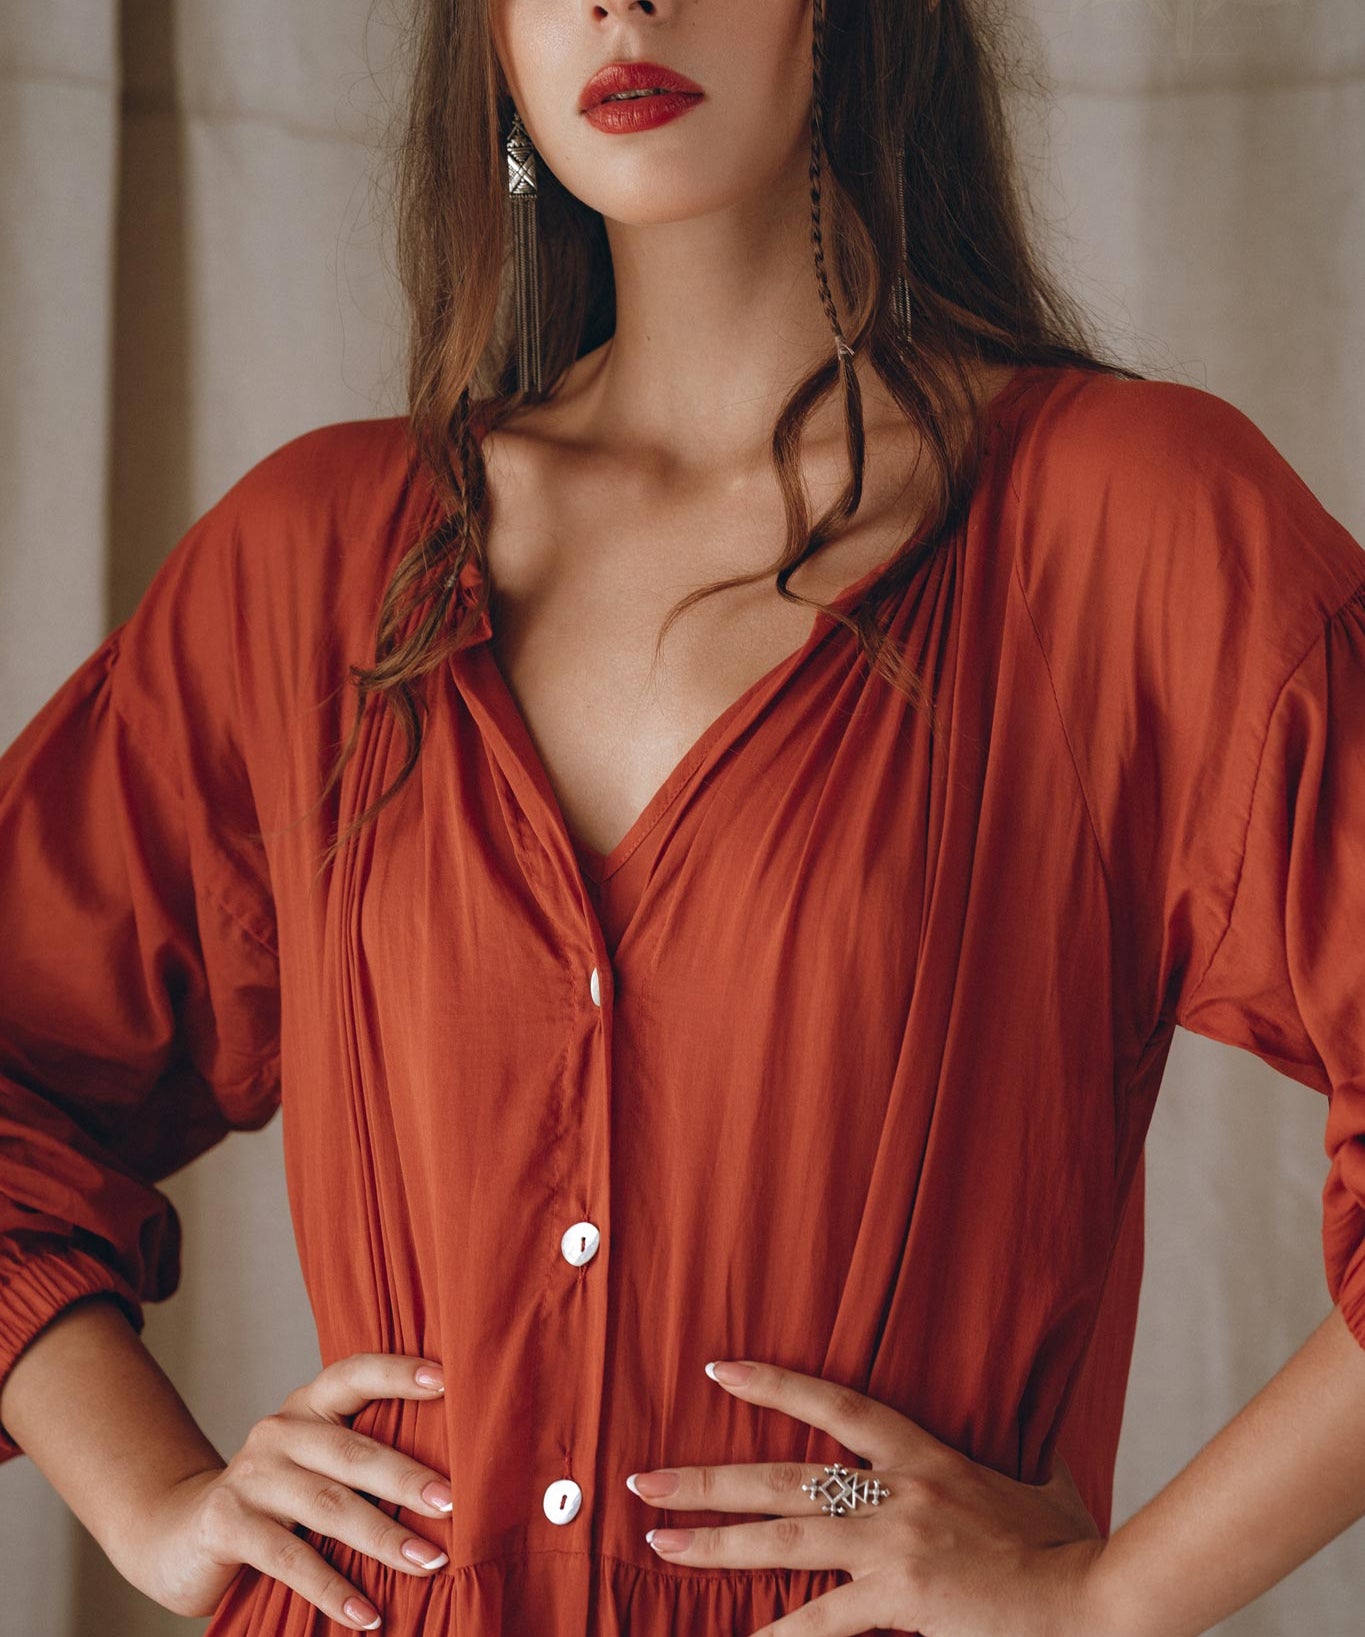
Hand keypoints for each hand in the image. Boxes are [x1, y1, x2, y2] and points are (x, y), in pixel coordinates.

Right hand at [130, 1353, 453, 1630]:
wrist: (181, 1535)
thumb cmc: (277, 1501)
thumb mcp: (317, 1468)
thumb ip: (362, 1461)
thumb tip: (450, 1485)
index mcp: (309, 1406)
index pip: (354, 1374)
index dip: (398, 1372)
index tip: (446, 1380)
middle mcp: (280, 1431)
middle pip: (352, 1451)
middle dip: (407, 1478)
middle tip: (452, 1503)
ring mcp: (252, 1476)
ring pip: (328, 1505)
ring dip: (383, 1538)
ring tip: (429, 1562)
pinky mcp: (229, 1524)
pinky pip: (291, 1559)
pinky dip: (333, 1589)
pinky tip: (367, 1616)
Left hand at [626, 1358, 1109, 1636]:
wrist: (1095, 1595)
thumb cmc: (1070, 1545)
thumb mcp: (1038, 1483)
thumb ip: (1014, 1463)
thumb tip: (1035, 1448)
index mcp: (922, 1455)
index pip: (834, 1403)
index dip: (774, 1384)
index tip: (719, 1371)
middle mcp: (897, 1491)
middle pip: (782, 1475)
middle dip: (709, 1478)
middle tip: (646, 1480)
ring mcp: (894, 1545)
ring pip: (783, 1537)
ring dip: (714, 1544)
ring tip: (659, 1544)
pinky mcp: (901, 1598)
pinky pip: (822, 1621)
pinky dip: (777, 1632)